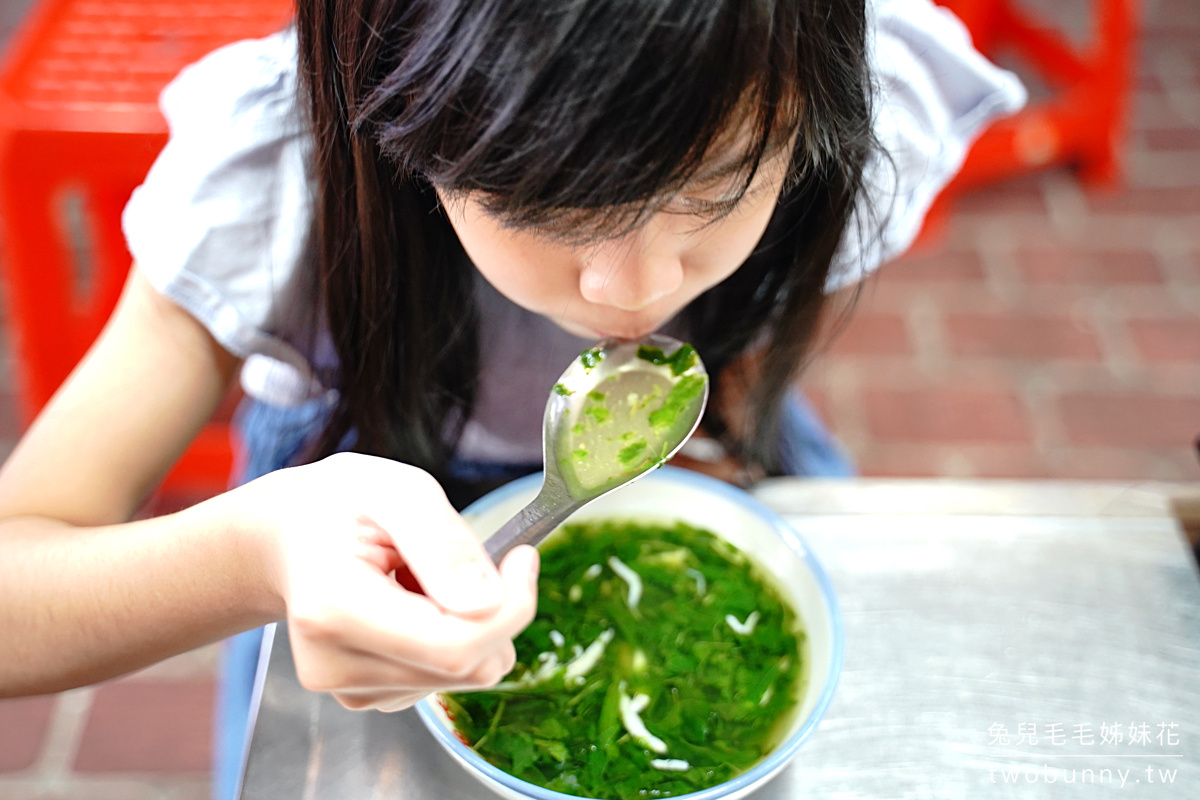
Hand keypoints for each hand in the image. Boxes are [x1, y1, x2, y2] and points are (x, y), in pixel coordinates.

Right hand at [234, 452, 538, 711]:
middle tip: (465, 558)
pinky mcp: (364, 697)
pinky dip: (448, 636)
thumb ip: (443, 543)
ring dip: (468, 622)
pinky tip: (412, 602)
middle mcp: (335, 664)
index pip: (455, 647)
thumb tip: (489, 600)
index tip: (522, 557)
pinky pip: (443, 677)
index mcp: (335, 608)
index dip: (512, 608)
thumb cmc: (339, 505)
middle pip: (469, 666)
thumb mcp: (396, 491)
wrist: (288, 536)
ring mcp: (348, 689)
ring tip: (421, 576)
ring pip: (465, 675)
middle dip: (493, 611)